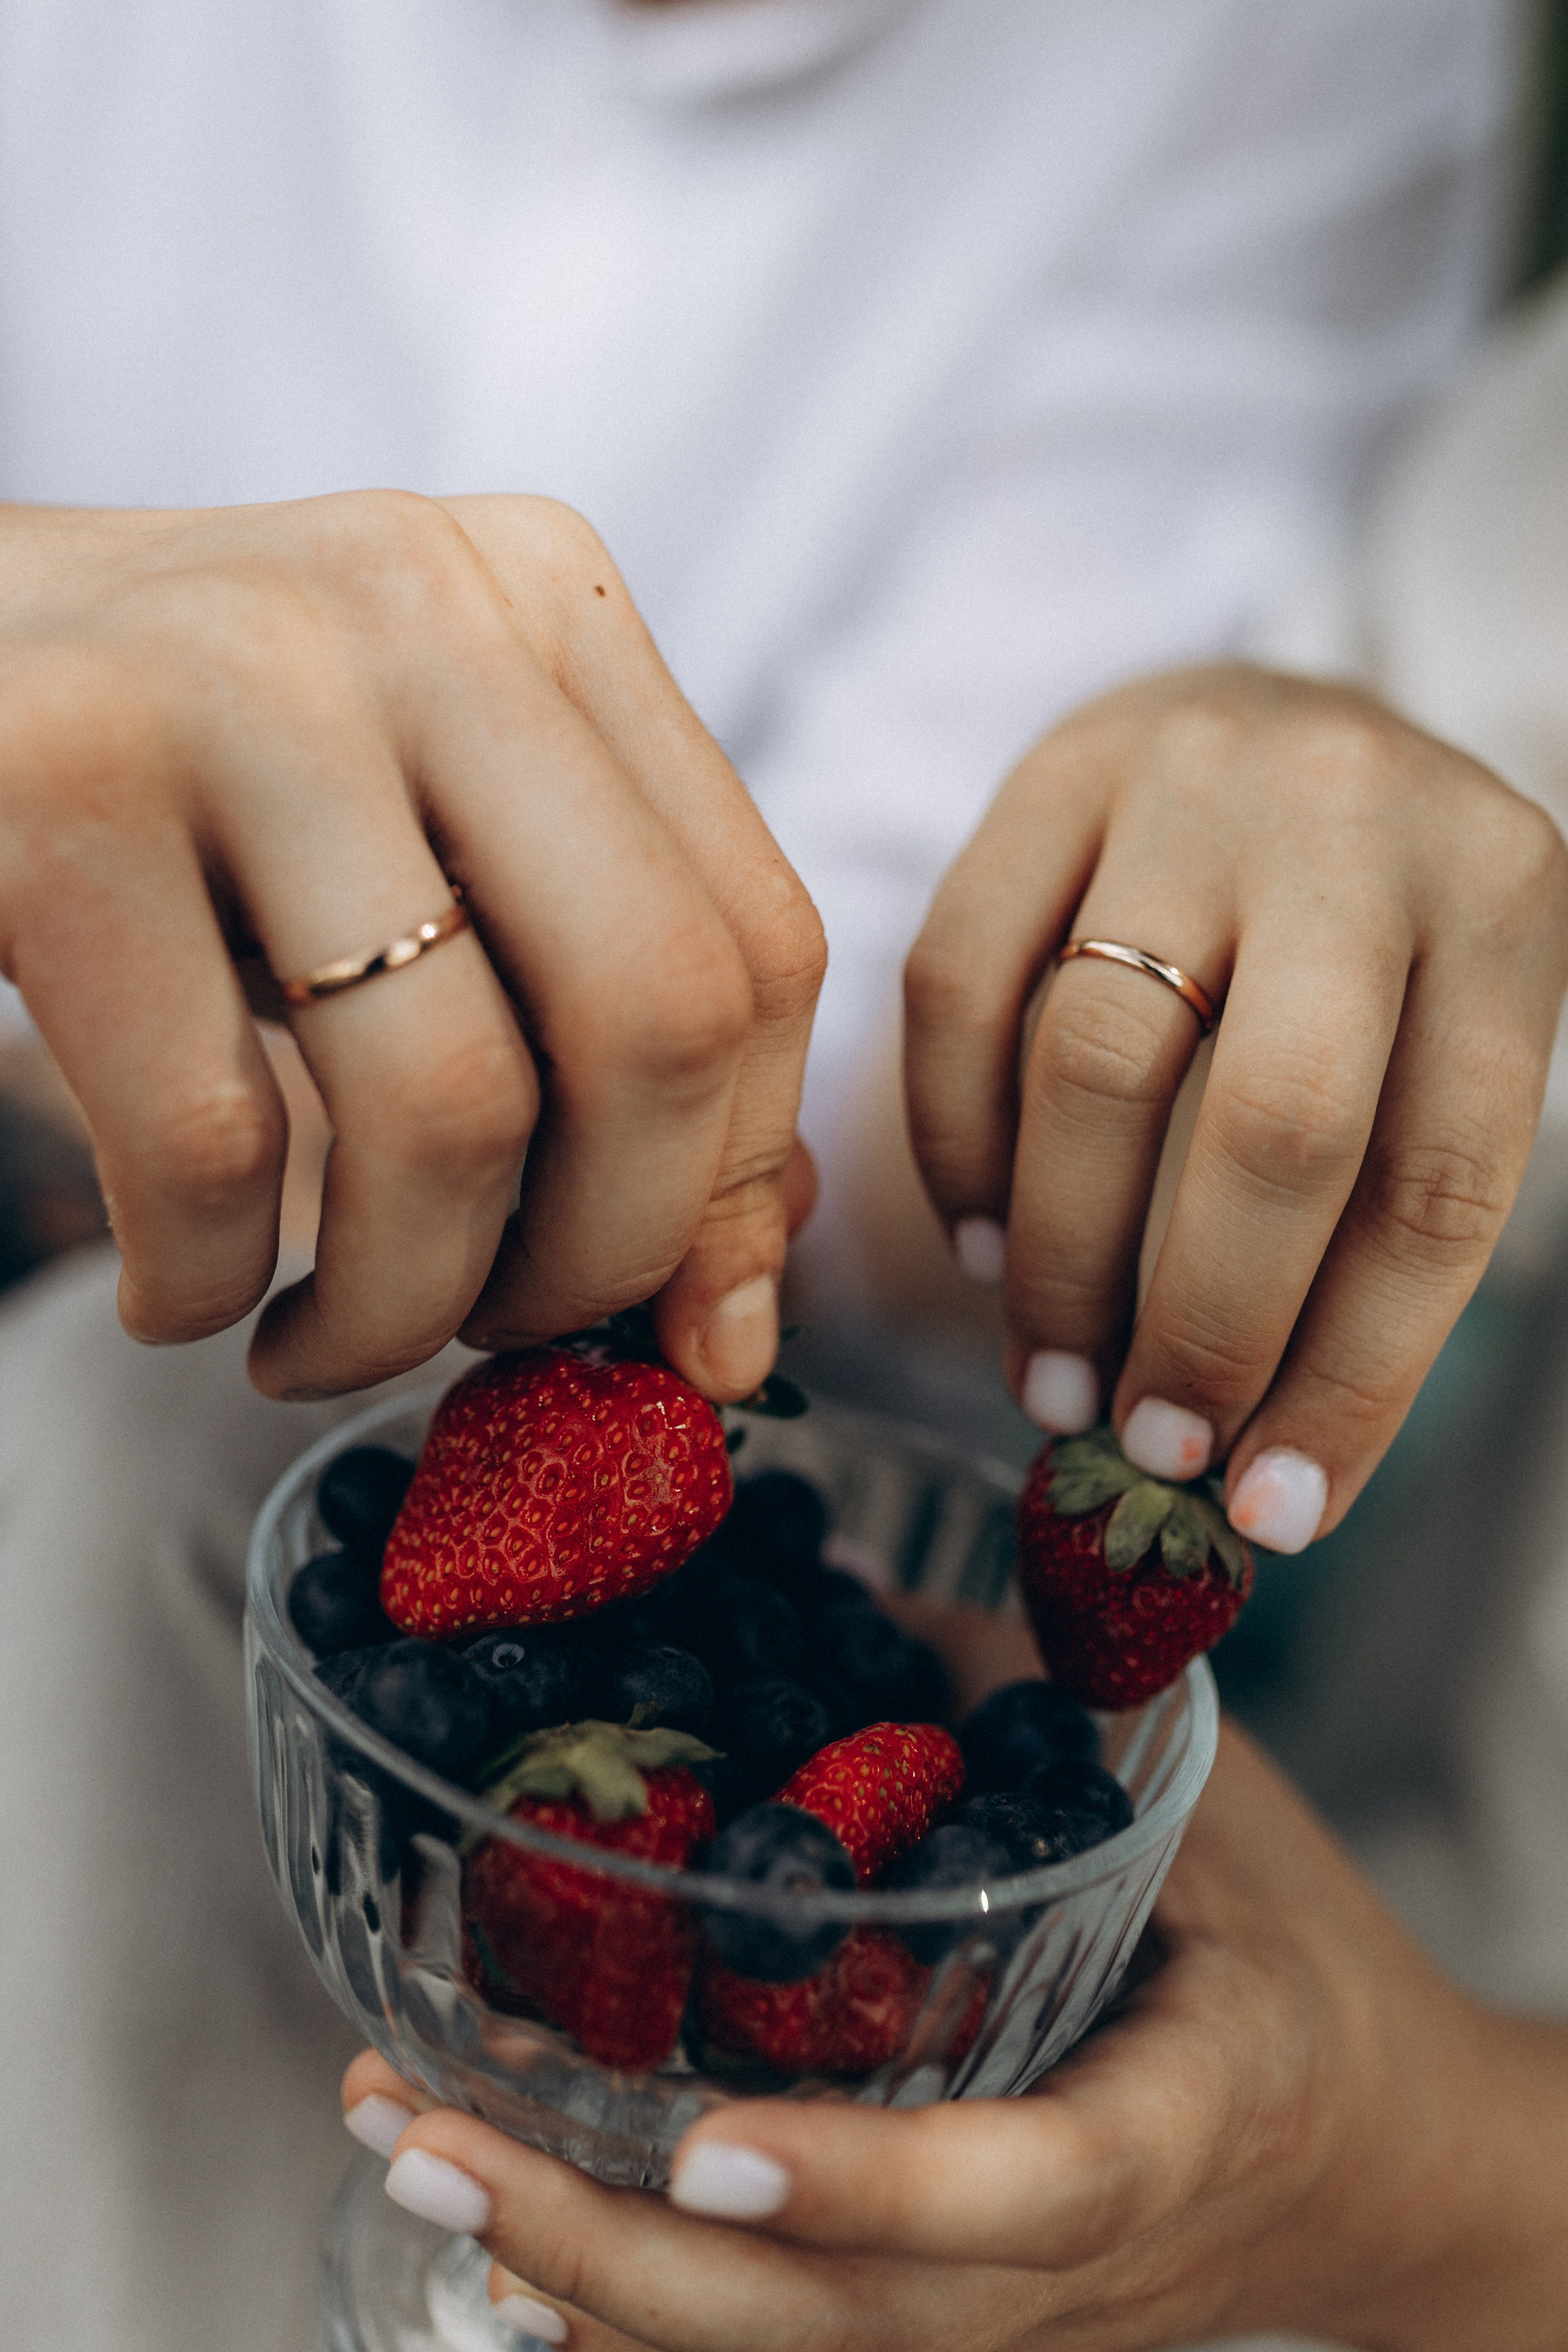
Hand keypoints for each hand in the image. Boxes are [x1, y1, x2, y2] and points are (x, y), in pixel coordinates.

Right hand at [0, 493, 822, 1396]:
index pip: (761, 948)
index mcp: (549, 602)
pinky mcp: (50, 786)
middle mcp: (423, 605)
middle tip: (497, 1338)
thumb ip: (592, 1019)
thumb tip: (740, 1307)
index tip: (687, 1334)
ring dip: (397, 1310)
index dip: (744, 1185)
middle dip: (601, 1259)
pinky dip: (208, 1283)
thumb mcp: (419, 848)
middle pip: (657, 1021)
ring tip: (319, 1343)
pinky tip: (180, 1288)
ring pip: (449, 1111)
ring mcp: (233, 682)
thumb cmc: (183, 792)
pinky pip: (212, 1144)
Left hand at [339, 1726, 1567, 2351]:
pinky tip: (505, 2234)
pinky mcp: (952, 2334)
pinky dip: (632, 2319)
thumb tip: (835, 1591)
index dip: (863, 2189)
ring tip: (413, 2146)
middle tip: (425, 2131)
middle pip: (837, 2328)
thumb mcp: (1210, 1806)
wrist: (1381, 2162)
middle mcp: (1072, 2268)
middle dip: (614, 2254)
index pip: (1020, 2194)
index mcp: (1173, 2123)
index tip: (705, 2148)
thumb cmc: (1295, 1957)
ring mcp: (1002, 2331)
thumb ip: (1035, 1714)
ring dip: (579, 2280)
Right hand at [904, 663, 1567, 1546]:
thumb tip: (1262, 1487)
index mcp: (1506, 896)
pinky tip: (983, 1241)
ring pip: (1092, 1060)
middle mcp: (1355, 815)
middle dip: (1200, 1324)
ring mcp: (1190, 775)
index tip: (1271, 1511)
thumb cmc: (1373, 937)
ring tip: (1051, 1374)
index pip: (1438, 1184)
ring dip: (1060, 1261)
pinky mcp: (1045, 773)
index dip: (1352, 1377)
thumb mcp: (1439, 1040)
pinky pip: (956, 985)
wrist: (1275, 731)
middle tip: (1144, 1445)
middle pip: (1272, 1123)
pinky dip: (955, 1144)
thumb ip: (1375, 1225)